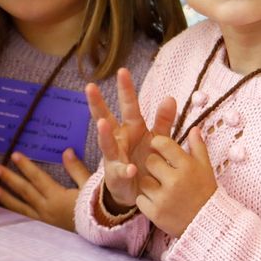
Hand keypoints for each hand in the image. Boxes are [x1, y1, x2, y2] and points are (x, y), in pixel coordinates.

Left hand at [0, 149, 92, 231]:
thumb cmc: (97, 207)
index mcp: (57, 196)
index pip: (37, 178)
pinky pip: (27, 218)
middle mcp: (47, 208)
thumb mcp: (89, 185)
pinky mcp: (46, 227)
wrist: (102, 230)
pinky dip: (16, 213)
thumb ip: (76, 169)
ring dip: (7, 198)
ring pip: (22, 207)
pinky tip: (8, 209)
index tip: (14, 156)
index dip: (25, 166)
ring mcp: (45, 219)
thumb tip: (66, 151)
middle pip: (25, 191)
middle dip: (10, 179)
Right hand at [86, 69, 175, 218]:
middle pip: (105, 118)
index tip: (122, 71)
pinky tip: (130, 168)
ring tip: (102, 124)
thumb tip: (170, 97)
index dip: (125, 89)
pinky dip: (125, 170)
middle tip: (90, 87)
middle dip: (97, 103)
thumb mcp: (156, 138)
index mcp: (131, 127)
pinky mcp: (117, 176)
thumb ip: (163, 120)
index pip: (128, 105)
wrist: (139, 189)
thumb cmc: (145, 158)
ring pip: (107, 144)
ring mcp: (115, 157)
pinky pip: (121, 172)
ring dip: (104, 135)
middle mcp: (118, 139)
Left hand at [136, 127, 218, 237]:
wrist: (207, 223)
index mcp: (187, 166)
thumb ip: (198, 146)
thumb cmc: (206, 191)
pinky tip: (158, 201)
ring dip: (149, 184)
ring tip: (161, 189)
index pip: (162, 144)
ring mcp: (164, 198)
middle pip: (150, 161)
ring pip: (143, 181)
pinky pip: (140, 199)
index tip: (158, 148)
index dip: (157, 143)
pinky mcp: (155, 213)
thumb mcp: (205, 167)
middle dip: (154, 165)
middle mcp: (175, 181)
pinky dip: (146, 200)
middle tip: (161, 172)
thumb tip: (194, 128)